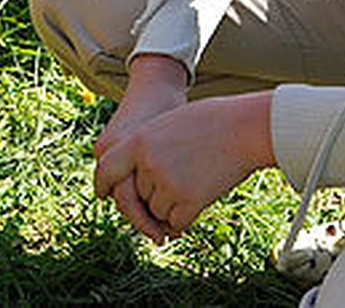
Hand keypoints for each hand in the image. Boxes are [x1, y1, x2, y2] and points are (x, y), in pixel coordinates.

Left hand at [95, 91, 274, 242]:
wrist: (240, 127)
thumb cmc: (206, 122)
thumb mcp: (165, 125)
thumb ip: (145, 148)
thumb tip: (135, 177)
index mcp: (137, 140)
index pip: (107, 168)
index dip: (103, 183)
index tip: (104, 195)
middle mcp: (147, 163)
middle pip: (136, 195)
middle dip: (151, 197)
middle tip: (175, 183)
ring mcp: (167, 182)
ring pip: (157, 211)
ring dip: (170, 206)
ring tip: (192, 179)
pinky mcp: (189, 200)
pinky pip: (177, 222)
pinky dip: (185, 217)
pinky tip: (199, 196)